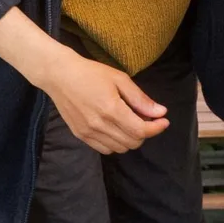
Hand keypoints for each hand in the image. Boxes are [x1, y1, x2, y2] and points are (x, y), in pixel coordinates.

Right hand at [34, 49, 169, 153]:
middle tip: (146, 118)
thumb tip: (160, 112)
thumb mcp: (120, 79)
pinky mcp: (80, 135)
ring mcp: (88, 132)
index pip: (141, 130)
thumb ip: (140, 99)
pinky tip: (116, 129)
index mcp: (111, 110)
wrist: (59, 76)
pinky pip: (104, 149)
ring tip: (131, 123)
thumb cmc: (91, 73)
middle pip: (132, 142)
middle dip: (145, 132)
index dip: (156, 128)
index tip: (164, 121)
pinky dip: (116, 143)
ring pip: (120, 149)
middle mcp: (99, 125)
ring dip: (131, 139)